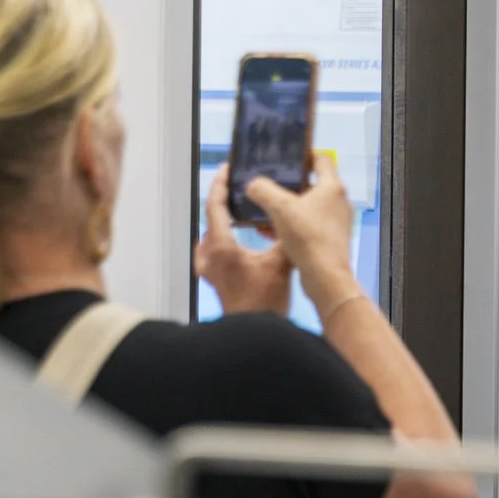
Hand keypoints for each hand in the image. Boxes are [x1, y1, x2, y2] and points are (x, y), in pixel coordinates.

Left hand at [196, 169, 293, 315]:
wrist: (254, 329)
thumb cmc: (265, 297)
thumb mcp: (280, 261)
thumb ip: (283, 237)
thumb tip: (291, 217)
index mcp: (221, 245)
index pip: (215, 205)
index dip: (221, 184)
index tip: (227, 168)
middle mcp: (208, 253)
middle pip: (212, 218)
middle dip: (225, 201)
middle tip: (241, 187)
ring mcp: (207, 266)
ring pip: (212, 234)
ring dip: (225, 220)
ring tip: (242, 210)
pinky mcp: (212, 276)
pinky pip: (214, 248)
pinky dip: (225, 237)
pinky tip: (239, 239)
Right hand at [243, 152, 361, 305]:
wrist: (325, 275)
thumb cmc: (307, 235)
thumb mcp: (279, 207)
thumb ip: (263, 190)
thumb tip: (253, 184)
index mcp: (332, 187)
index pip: (321, 159)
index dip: (304, 155)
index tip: (285, 158)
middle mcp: (339, 201)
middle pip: (311, 184)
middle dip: (288, 185)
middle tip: (267, 185)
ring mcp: (336, 221)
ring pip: (307, 206)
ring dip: (285, 207)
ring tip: (263, 210)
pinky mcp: (330, 238)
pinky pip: (307, 224)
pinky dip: (290, 224)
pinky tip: (269, 231)